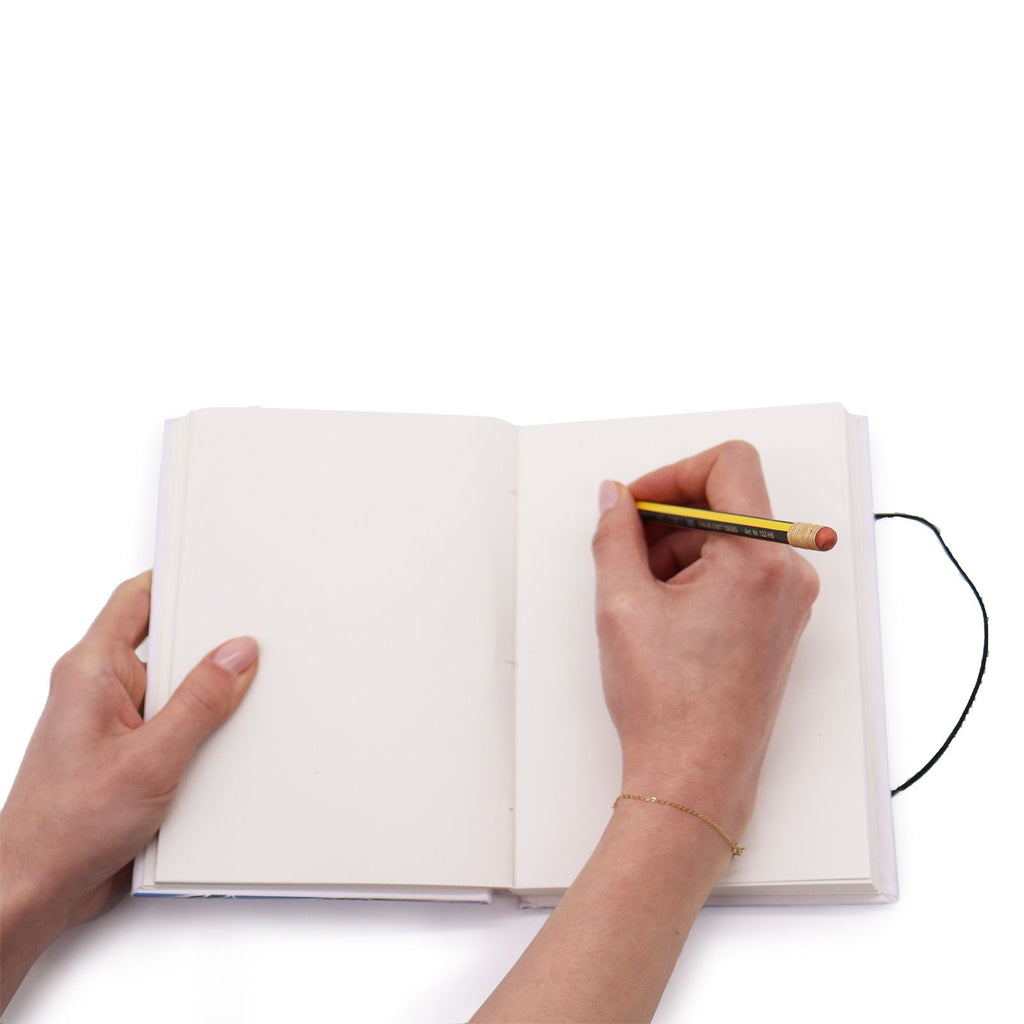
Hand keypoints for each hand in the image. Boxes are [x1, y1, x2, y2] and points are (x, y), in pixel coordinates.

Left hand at [0, 571, 258, 1012]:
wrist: (38, 887)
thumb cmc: (64, 827)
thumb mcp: (152, 759)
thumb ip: (201, 702)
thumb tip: (237, 655)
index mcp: (91, 671)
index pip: (136, 598)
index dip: (179, 579)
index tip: (221, 574)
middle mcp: (98, 689)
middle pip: (165, 643)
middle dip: (207, 650)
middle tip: (246, 653)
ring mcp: (113, 722)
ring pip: (174, 688)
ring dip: (205, 701)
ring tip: (228, 717)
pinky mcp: (127, 753)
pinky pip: (174, 724)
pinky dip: (199, 732)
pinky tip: (215, 752)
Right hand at [592, 441, 819, 835]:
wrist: (695, 775)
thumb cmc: (668, 703)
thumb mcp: (622, 604)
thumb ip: (614, 534)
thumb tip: (614, 498)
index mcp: (758, 559)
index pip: (729, 464)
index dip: (674, 473)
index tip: (637, 502)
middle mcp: (787, 573)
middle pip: (728, 503)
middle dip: (669, 519)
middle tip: (625, 550)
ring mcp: (788, 600)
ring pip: (729, 539)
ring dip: (679, 550)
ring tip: (641, 597)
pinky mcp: (778, 622)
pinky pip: (739, 571)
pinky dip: (698, 575)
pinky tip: (663, 612)